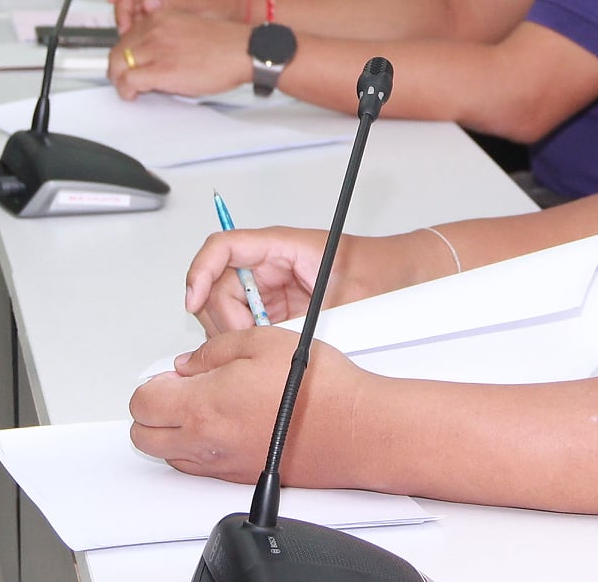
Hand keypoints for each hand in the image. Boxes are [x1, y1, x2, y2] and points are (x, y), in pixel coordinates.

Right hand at [109, 0, 246, 31]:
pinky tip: (143, 36)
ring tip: (135, 35)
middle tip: (126, 27)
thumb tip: (148, 3)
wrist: (237, 12)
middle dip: (123, 7)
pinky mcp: (162, 7)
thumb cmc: (224, 0)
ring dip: (129, 19)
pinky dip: (138, 25)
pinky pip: (142, 14)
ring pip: (132, 4)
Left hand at [110, 11, 250, 98]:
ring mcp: (156, 49)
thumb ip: (168, 34)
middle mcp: (155, 30)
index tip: (129, 60)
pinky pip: (128, 81)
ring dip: (119, 80)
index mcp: (162, 16)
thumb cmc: (227, 42)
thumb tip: (155, 54)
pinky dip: (125, 90)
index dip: (126, 51)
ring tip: (128, 88)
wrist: (244, 50)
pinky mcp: (160, 70)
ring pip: (118, 64)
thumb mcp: (190, 26)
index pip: (127, 33)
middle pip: (118, 49)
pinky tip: (132, 94)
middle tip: (123, 77)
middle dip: (118, 66)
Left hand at [129, 331, 367, 485]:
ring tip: (207, 404)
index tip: (176, 373)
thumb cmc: (317, 388)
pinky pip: (197, 467)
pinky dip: (197, 448)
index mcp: (203, 405)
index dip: (154, 382)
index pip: (142, 402)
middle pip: (143, 436)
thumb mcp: (262, 342)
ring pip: (168, 456)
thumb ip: (214, 350)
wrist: (353, 428)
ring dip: (173, 431)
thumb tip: (189, 364)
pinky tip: (226, 424)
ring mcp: (221, 466)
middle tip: (182, 388)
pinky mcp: (239, 478)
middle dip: (154, 409)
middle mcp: (205, 443)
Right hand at [185, 226, 415, 334]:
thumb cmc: (380, 272)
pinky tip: (269, 351)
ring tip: (265, 347)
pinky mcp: (278, 306)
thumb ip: (307, 320)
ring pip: (228, 309)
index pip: (224, 247)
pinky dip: (249, 340)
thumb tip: (272, 346)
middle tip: (247, 343)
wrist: (404, 275)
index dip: (201, 271)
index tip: (193, 300)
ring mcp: (272, 286)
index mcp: (282, 246)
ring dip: (236, 332)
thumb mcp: (346, 297)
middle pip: (218, 286)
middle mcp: (271, 263)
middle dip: (223, 317)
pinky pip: (247, 323)